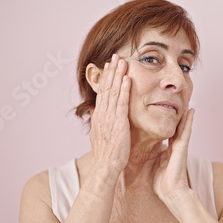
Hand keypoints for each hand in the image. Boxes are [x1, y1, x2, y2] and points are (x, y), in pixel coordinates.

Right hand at [89, 54, 131, 180]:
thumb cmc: (107, 154)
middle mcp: (102, 114)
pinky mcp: (118, 123)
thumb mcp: (100, 134)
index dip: (106, 77)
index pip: (103, 92)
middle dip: (111, 71)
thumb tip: (96, 110)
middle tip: (115, 56)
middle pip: (106, 88)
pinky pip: (121, 103)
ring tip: (122, 61)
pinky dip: (124, 89)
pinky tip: (127, 78)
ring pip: (113, 92)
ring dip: (117, 75)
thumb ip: (99, 120)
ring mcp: (109, 118)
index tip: (110, 65)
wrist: (106, 167)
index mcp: (99, 116)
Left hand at [153, 108, 194, 201]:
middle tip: (179, 103)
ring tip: (187, 102)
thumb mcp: (154, 167)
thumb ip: (151, 158)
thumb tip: (139, 155)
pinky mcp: (182, 149)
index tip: (165, 113)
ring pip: (182, 127)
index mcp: (168, 152)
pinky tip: (191, 112)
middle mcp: (175, 148)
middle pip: (177, 128)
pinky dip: (189, 121)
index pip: (168, 134)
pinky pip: (186, 132)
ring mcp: (180, 147)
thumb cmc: (163, 184)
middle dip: (178, 117)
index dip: (167, 124)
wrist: (172, 193)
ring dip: (185, 115)